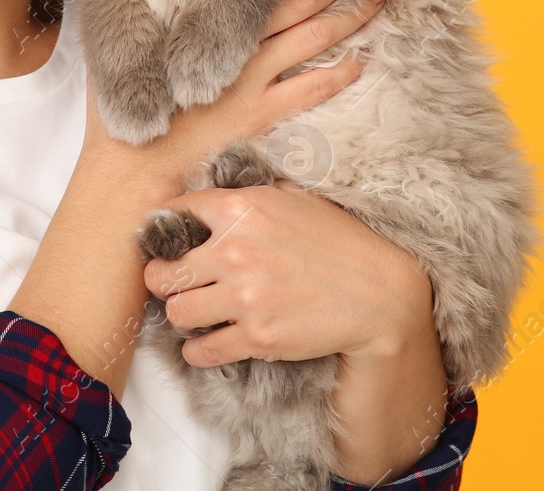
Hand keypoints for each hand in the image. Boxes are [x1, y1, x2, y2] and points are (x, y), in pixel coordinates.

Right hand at [80, 0, 383, 198]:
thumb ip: (144, 17)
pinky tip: (361, 61)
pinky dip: (340, 74)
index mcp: (204, 24)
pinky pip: (312, 90)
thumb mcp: (126, 50)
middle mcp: (234, 48)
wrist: (132, 167)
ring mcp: (251, 82)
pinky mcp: (260, 115)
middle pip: (296, 3)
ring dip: (347, 17)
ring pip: (312, 39)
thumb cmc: (123, 110)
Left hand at [141, 177, 434, 367]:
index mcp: (242, 209)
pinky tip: (204, 342)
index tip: (168, 238)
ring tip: (193, 310)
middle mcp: (235, 251)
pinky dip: (197, 349)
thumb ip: (253, 195)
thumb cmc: (340, 243)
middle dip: (163, 278)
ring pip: (177, 312)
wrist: (380, 294)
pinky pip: (202, 350)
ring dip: (182, 313)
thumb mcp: (296, 199)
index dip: (168, 226)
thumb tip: (218, 193)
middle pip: (164, 271)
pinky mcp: (256, 337)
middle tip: (170, 281)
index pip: (178, 212)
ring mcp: (244, 297)